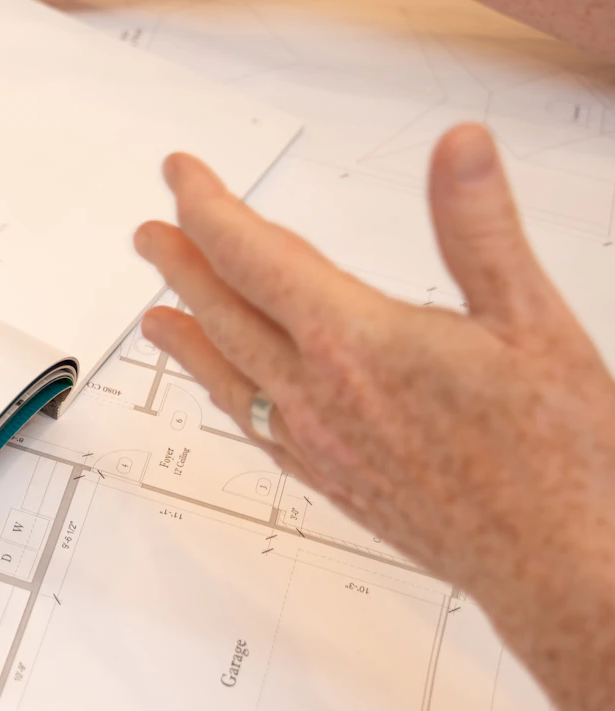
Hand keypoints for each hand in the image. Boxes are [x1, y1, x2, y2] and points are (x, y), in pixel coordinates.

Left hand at [132, 128, 614, 710]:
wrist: (558, 563)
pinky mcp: (326, 478)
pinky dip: (221, 391)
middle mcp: (316, 393)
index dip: (206, 206)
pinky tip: (219, 387)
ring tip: (155, 311)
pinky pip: (249, 423)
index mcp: (354, 340)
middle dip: (181, 261)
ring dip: (187, 331)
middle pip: (221, 310)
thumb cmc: (557, 454)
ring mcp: (314, 441)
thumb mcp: (530, 318)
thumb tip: (458, 146)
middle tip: (152, 230)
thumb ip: (479, 227)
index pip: (251, 254)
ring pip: (225, 370)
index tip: (180, 174)